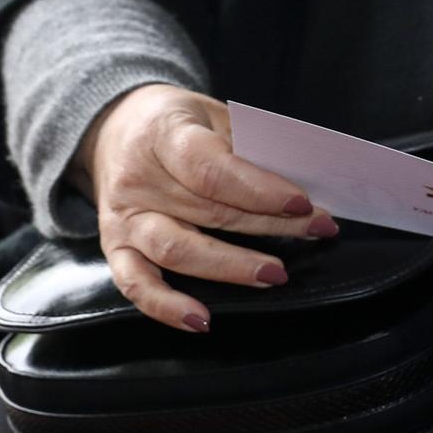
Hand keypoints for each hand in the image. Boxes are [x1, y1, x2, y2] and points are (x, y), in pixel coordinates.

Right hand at [75, 84, 337, 331]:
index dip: (259, 189)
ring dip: (232, 267)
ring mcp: (123, 218)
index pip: (212, 169)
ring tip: (275, 274)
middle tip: (318, 230)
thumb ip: (248, 145)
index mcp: (163, 135)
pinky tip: (203, 320)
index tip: (302, 203)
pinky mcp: (114, 248)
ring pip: (178, 251)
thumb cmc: (175, 122)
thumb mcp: (212, 113)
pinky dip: (167, 307)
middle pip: (208, 212)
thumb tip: (299, 184)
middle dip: (271, 226)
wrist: (113, 128)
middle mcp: (137, 181)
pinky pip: (137, 285)